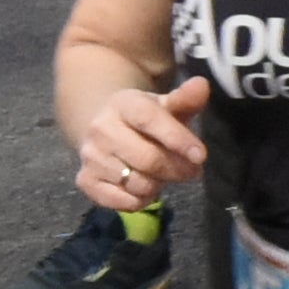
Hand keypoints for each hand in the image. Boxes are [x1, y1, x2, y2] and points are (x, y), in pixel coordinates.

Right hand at [70, 68, 214, 211]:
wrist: (104, 131)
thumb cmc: (144, 120)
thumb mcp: (165, 106)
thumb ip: (185, 99)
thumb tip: (202, 86)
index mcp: (122, 104)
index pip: (149, 120)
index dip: (177, 139)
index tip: (200, 156)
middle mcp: (101, 128)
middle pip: (148, 159)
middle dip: (177, 169)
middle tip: (192, 170)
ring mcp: (91, 156)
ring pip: (139, 184)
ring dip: (160, 185)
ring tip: (162, 174)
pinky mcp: (86, 181)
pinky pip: (126, 203)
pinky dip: (142, 200)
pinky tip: (144, 186)